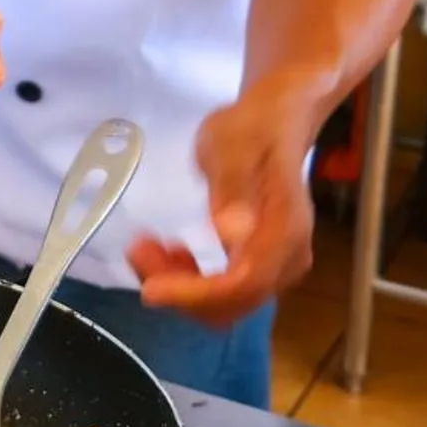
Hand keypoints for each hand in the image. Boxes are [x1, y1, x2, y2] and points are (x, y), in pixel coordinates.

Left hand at [128, 73, 318, 325]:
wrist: (274, 123)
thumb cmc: (251, 130)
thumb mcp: (233, 145)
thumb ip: (232, 187)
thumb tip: (228, 235)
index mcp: (284, 230)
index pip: (246, 284)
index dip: (197, 295)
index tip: (152, 288)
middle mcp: (287, 258)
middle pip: (234, 302)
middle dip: (181, 290)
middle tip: (138, 252)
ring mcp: (276, 265)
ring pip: (226, 302)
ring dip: (181, 286)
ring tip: (145, 249)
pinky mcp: (260, 264)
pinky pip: (224, 289)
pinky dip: (191, 280)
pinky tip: (167, 252)